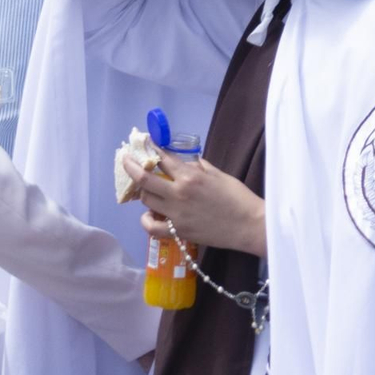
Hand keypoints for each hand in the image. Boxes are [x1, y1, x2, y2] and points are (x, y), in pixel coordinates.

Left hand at [123, 151, 266, 257]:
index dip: (151, 148)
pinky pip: (152, 227)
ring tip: (145, 188)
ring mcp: (176, 214)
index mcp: (190, 176)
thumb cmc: (237, 197)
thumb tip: (185, 163)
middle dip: (131, 166)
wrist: (248, 225)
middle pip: (144, 179)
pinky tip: (149, 215)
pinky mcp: (178, 231)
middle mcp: (178, 193)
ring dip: (143, 192)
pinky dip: (146, 220)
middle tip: (126, 160)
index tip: (144, 142)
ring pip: (146, 200)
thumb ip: (199, 167)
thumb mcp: (219, 174)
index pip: (163, 159)